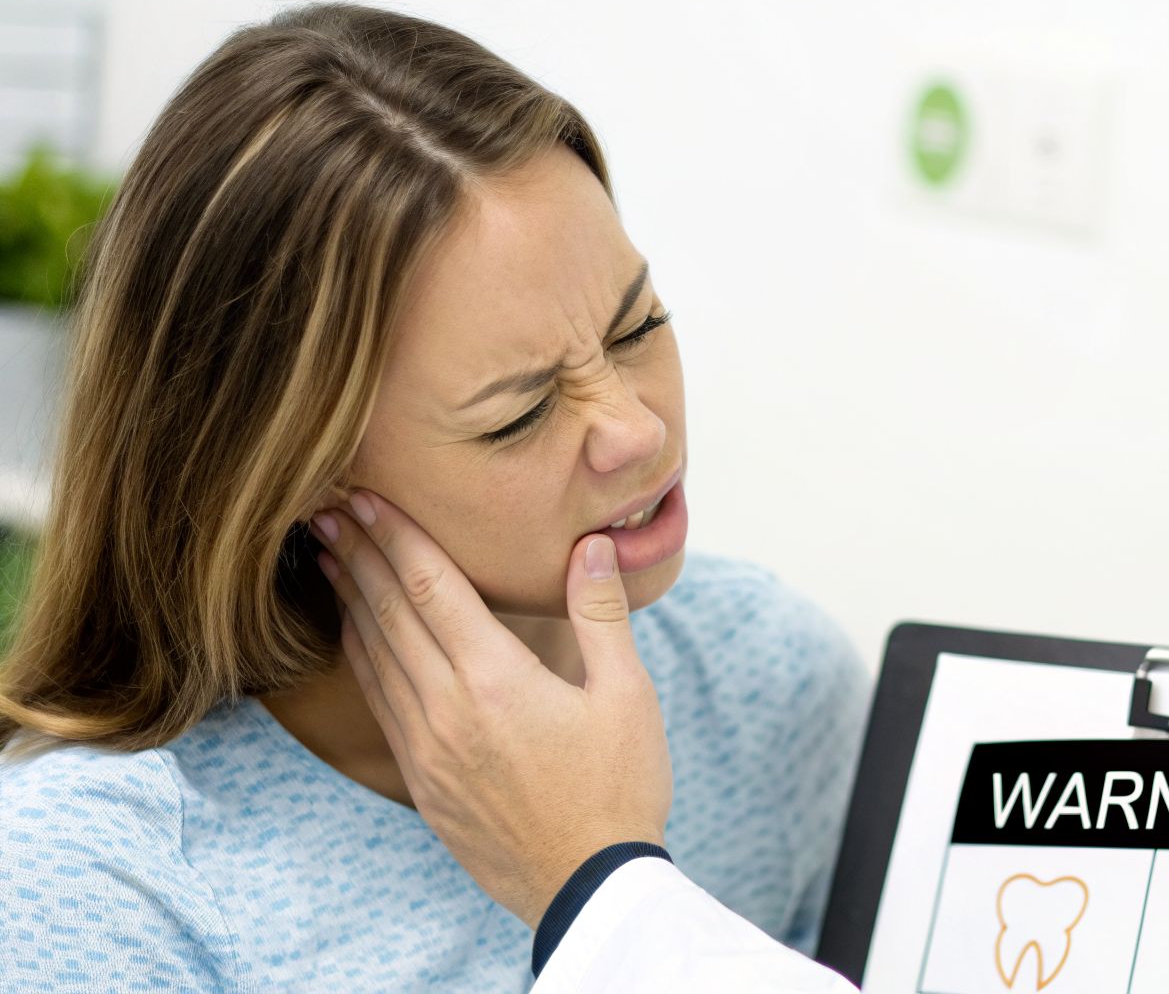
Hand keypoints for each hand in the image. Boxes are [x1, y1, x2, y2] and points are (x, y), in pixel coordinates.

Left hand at [309, 490, 671, 926]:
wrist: (588, 887)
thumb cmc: (619, 787)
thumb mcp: (628, 694)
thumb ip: (601, 613)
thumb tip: (591, 544)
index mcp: (496, 680)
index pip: (430, 588)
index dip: (396, 535)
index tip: (366, 497)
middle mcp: (447, 710)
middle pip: (388, 615)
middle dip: (358, 555)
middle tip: (325, 509)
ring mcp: (427, 749)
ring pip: (373, 658)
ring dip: (349, 601)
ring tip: (331, 558)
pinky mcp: (423, 781)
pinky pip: (380, 703)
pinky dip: (361, 657)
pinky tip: (356, 636)